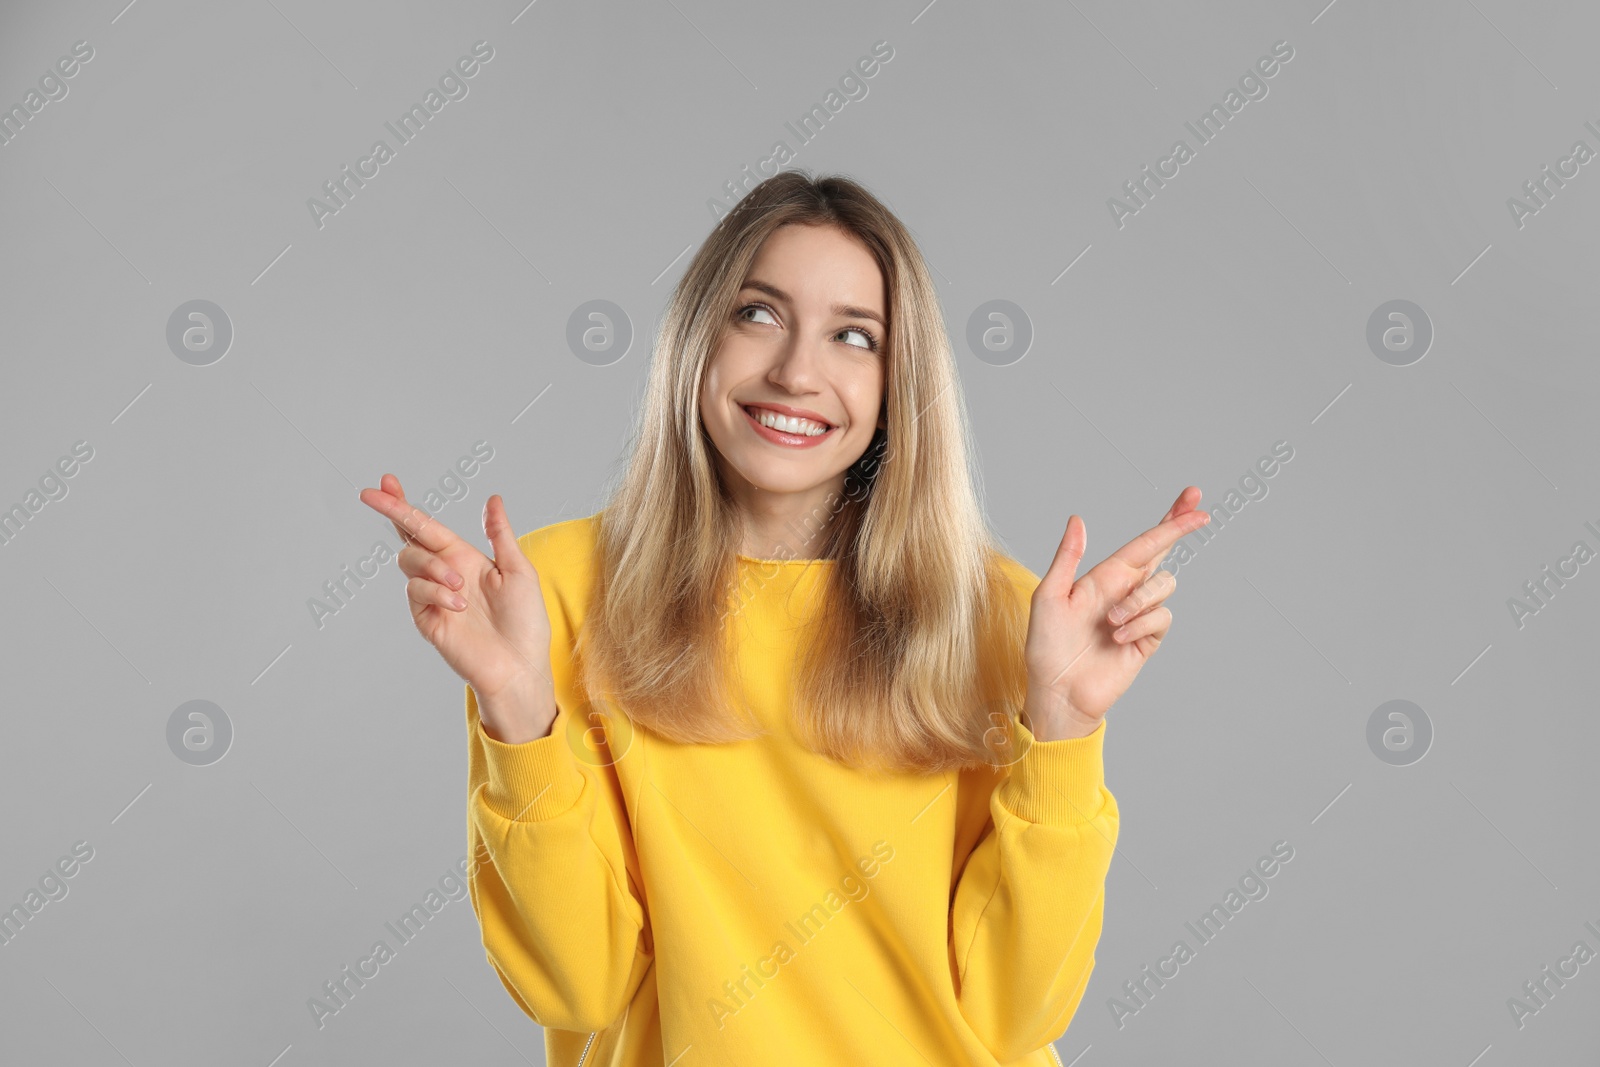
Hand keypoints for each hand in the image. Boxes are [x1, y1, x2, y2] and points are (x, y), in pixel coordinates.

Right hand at [358, 474, 555, 736]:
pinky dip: (437, 593)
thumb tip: (493, 500)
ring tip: (461, 587)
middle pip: (409, 537)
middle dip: (394, 511)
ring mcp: (433, 597)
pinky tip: (459, 605)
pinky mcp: (427, 619)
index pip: (428, 526)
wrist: (519, 665)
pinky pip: (417, 592)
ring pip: (410, 561)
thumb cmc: (526, 622)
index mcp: (464, 558)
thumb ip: (500, 535)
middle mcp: (445, 574)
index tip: (386, 482)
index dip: (405, 505)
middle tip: (375, 494)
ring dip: (433, 567)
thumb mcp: (519, 570)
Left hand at [1023, 487, 1209, 739]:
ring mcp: (1139, 616)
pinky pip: (1161, 618)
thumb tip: (1077, 519)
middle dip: (1181, 528)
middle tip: (1202, 513)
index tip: (1192, 499)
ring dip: (1138, 600)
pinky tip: (1118, 638)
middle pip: (1164, 552)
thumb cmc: (1046, 646)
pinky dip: (1140, 625)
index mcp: (1104, 576)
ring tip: (1109, 624)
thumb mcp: (1049, 597)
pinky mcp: (1147, 640)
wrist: (1057, 691)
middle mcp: (1125, 591)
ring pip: (1163, 585)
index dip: (1169, 520)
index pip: (1143, 542)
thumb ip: (1066, 558)